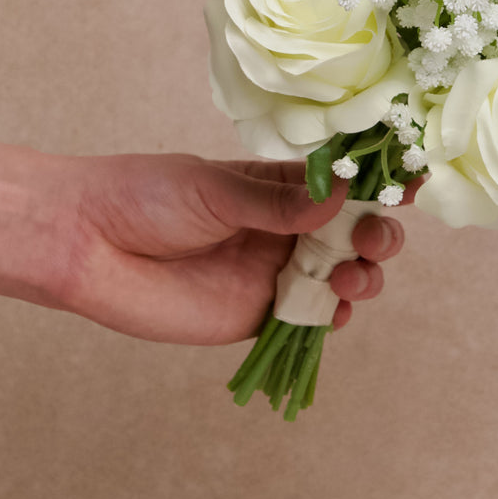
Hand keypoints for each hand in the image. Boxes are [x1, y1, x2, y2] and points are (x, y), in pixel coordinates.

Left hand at [37, 155, 405, 344]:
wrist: (85, 245)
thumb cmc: (144, 198)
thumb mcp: (214, 189)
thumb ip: (276, 202)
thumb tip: (340, 197)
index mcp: (279, 186)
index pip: (343, 183)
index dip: (380, 182)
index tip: (412, 178)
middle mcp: (285, 229)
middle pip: (355, 233)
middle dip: (378, 233)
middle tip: (373, 237)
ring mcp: (274, 274)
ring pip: (342, 276)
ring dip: (363, 274)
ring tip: (351, 274)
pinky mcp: (256, 317)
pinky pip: (310, 320)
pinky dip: (333, 315)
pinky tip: (336, 308)